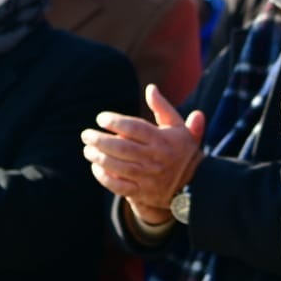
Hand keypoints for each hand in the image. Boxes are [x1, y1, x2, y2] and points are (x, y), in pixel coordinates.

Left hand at [82, 85, 204, 225]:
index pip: (134, 128)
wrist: (195, 184)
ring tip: (87, 149)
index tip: (100, 118)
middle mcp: (155, 158)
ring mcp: (148, 177)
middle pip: (122, 148)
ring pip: (118, 167)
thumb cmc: (182, 150)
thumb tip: (151, 88)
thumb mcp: (178, 127)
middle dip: (100, 140)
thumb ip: (163, 107)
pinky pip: (119, 187)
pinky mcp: (143, 193)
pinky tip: (96, 167)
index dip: (115, 122)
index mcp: (162, 140)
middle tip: (86, 134)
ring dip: (99, 158)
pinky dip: (105, 178)